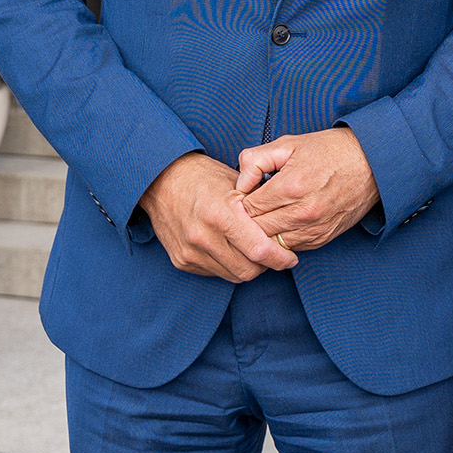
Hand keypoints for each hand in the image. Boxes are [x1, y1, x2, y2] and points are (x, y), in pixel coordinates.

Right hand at [140, 152, 298, 280]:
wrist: (161, 180)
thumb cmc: (203, 177)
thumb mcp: (235, 183)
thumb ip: (258, 208)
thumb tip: (284, 227)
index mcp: (221, 213)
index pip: (259, 250)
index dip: (280, 258)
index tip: (291, 258)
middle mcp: (204, 236)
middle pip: (248, 269)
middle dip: (266, 265)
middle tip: (274, 254)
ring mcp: (190, 251)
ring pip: (233, 274)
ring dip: (247, 266)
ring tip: (253, 251)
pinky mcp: (182, 261)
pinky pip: (215, 273)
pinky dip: (228, 265)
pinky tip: (231, 250)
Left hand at [236, 127, 380, 251]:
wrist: (372, 163)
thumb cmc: (330, 150)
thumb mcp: (288, 143)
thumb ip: (255, 160)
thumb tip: (239, 183)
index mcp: (291, 186)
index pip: (248, 209)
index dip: (240, 202)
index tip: (242, 196)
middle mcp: (303, 212)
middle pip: (257, 230)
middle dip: (247, 221)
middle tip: (247, 208)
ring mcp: (314, 229)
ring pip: (272, 244)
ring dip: (264, 234)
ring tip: (262, 217)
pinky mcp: (323, 238)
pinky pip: (291, 248)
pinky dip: (282, 239)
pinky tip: (281, 223)